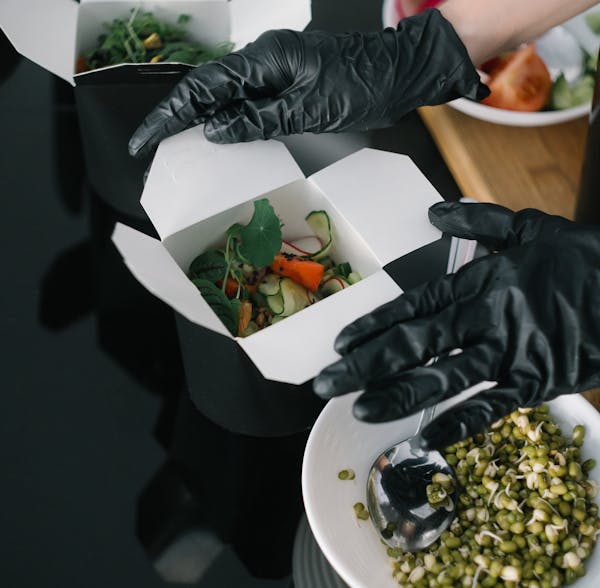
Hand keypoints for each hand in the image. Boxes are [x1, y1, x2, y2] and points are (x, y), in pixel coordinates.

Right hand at [128, 9, 486, 157]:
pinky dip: (229, 121)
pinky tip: (219, 137)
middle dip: (175, 117)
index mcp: (264, 59)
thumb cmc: (364, 84)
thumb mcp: (308, 109)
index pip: (202, 88)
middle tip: (150, 144)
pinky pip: (247, 102)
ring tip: (174, 145)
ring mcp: (273, 71)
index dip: (169, 114)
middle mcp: (262, 60)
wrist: (399, 74)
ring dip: (198, 120)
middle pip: (206, 89)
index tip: (145, 137)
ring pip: (225, 96)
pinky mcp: (284, 83)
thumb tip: (213, 130)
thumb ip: (258, 119)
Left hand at [313, 202, 599, 449]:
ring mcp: (508, 351)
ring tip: (358, 411)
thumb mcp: (526, 228)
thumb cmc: (581, 258)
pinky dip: (461, 421)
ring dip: (396, 395)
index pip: (412, 306)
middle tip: (325, 383)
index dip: (373, 324)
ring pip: (442, 377)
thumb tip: (436, 212)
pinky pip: (492, 406)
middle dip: (364, 365)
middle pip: (413, 344)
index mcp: (477, 282)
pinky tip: (427, 437)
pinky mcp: (537, 380)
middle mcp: (483, 317)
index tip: (340, 342)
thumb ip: (477, 222)